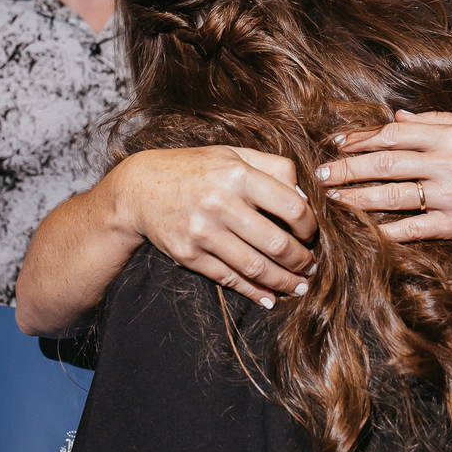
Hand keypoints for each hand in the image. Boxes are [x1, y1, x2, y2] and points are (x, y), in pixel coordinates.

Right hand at [125, 146, 317, 307]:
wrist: (140, 188)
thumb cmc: (196, 169)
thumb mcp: (234, 155)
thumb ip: (273, 168)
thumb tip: (305, 197)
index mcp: (238, 175)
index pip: (292, 206)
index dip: (310, 225)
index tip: (311, 233)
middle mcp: (220, 203)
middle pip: (277, 243)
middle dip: (302, 260)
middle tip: (311, 266)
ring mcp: (203, 232)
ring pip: (256, 267)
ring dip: (284, 281)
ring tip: (299, 285)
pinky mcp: (189, 255)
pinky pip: (230, 279)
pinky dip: (254, 292)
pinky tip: (270, 297)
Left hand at [315, 111, 451, 255]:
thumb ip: (435, 122)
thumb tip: (395, 119)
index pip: (394, 135)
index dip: (362, 139)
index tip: (337, 143)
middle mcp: (449, 164)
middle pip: (386, 165)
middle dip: (348, 169)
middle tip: (320, 175)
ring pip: (394, 197)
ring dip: (358, 199)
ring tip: (333, 199)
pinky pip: (414, 228)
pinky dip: (388, 229)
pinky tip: (365, 229)